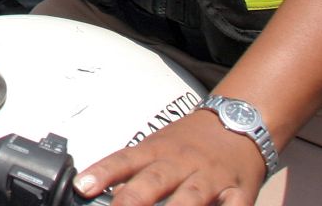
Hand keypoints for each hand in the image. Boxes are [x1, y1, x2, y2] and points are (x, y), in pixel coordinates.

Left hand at [75, 110, 267, 205]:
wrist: (238, 123)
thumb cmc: (189, 141)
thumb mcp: (157, 148)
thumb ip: (134, 173)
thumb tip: (103, 195)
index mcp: (156, 150)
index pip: (124, 160)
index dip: (102, 174)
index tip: (82, 188)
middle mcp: (181, 162)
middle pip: (154, 180)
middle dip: (133, 200)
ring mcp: (211, 177)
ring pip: (190, 197)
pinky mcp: (239, 192)